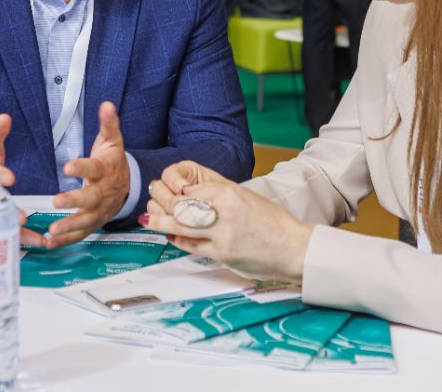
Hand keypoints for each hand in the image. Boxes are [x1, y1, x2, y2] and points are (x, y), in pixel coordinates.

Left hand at [44, 101, 130, 247]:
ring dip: (69, 226)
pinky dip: (66, 240)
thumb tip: (106, 104)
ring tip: (52, 231)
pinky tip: (49, 242)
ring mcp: (99, 210)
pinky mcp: (93, 223)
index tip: (67, 166)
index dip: (82, 167)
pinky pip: (80, 234)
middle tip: (57, 202)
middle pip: (90, 198)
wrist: (128, 186)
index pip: (94, 168)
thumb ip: (108, 124)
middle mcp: (103, 192)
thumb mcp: (112, 140)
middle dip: (74, 201)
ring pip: (85, 220)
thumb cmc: (113, 161)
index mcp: (105, 170)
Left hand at [145, 167, 312, 282]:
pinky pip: (192, 246)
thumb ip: (218, 193)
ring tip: (150, 219)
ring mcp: (222, 233)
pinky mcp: (222, 253)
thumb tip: (188, 192)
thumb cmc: (270, 221)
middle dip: (161, 203)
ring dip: (161, 223)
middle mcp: (224, 210)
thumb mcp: (245, 196)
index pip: (190, 188)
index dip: (172, 190)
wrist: (292, 246)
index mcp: (230, 192)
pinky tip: (171, 237)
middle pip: (180, 205)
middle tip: (152, 202)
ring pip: (180, 226)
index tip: (165, 190)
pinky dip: (178, 240)